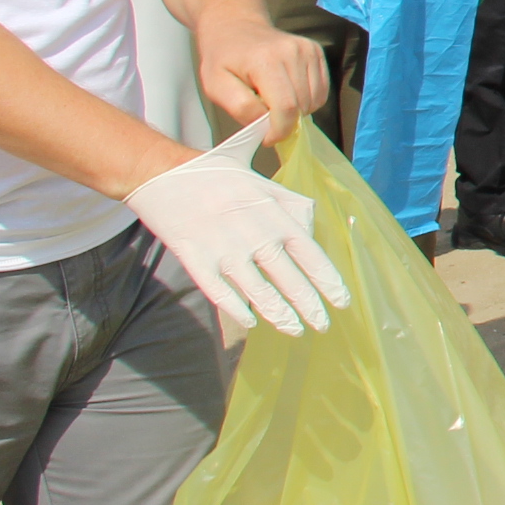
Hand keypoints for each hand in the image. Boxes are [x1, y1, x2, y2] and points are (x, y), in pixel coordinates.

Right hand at [125, 127, 349, 337]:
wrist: (164, 175)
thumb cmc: (219, 176)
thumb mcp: (263, 181)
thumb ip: (291, 203)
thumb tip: (312, 227)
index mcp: (274, 214)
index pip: (310, 254)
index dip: (327, 280)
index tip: (341, 300)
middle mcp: (255, 235)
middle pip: (289, 279)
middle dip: (308, 306)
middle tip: (323, 326)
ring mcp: (224, 250)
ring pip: (258, 292)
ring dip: (278, 314)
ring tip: (295, 330)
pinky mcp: (197, 260)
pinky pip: (220, 293)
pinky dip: (236, 310)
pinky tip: (250, 322)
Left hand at [194, 17, 327, 147]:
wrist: (237, 26)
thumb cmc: (222, 58)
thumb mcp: (215, 86)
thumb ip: (240, 107)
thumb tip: (266, 125)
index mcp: (265, 60)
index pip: (286, 107)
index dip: (279, 130)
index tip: (267, 137)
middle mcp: (292, 52)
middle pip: (302, 106)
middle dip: (285, 121)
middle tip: (264, 114)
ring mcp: (308, 50)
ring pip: (314, 101)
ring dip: (297, 111)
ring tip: (274, 100)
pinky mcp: (316, 52)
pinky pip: (321, 91)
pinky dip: (307, 100)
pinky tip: (287, 92)